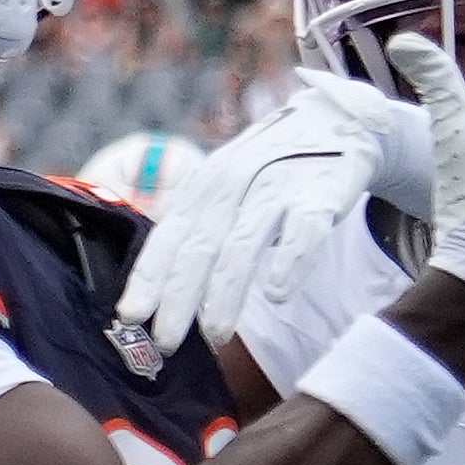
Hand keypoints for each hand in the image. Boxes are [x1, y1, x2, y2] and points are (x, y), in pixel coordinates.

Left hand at [117, 69, 428, 353]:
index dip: (147, 278)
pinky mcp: (320, 193)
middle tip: (164, 343)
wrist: (336, 121)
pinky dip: (288, 263)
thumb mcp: (224, 187)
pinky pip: (302, 232)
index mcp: (203, 186)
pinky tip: (277, 295)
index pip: (167, 237)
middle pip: (198, 247)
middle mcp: (233, 183)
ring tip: (215, 336)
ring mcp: (276, 187)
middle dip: (177, 299)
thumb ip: (198, 230)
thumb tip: (160, 293)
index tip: (128, 317)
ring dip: (224, 295)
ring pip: (242, 246)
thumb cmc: (269, 170)